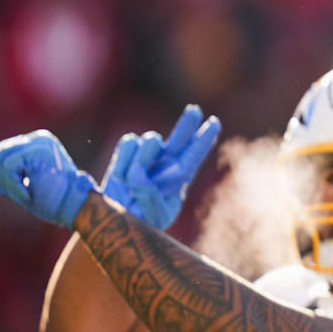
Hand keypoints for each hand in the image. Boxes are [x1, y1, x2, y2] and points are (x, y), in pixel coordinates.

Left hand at [0, 130, 96, 228]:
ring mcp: (41, 142)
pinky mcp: (39, 150)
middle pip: (0, 153)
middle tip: (26, 195)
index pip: (4, 154)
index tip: (28, 192)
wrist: (74, 209)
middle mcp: (41, 138)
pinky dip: (14, 185)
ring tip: (28, 194)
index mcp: (38, 143)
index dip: (8, 178)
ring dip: (10, 184)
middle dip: (7, 180)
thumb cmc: (54, 202)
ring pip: (2, 158)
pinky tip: (29, 193)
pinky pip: (8, 165)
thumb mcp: (20, 189)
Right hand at [102, 105, 220, 229]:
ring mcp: (148, 155)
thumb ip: (148, 196)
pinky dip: (122, 159)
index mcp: (179, 178)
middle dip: (188, 123)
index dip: (204, 140)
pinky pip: (128, 143)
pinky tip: (119, 177)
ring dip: (141, 158)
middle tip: (195, 110)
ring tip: (130, 182)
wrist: (117, 220)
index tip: (215, 123)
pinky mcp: (127, 154)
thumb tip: (138, 172)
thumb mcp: (153, 216)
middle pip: (181, 138)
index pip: (194, 156)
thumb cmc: (144, 221)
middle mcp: (166, 162)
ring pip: (149, 141)